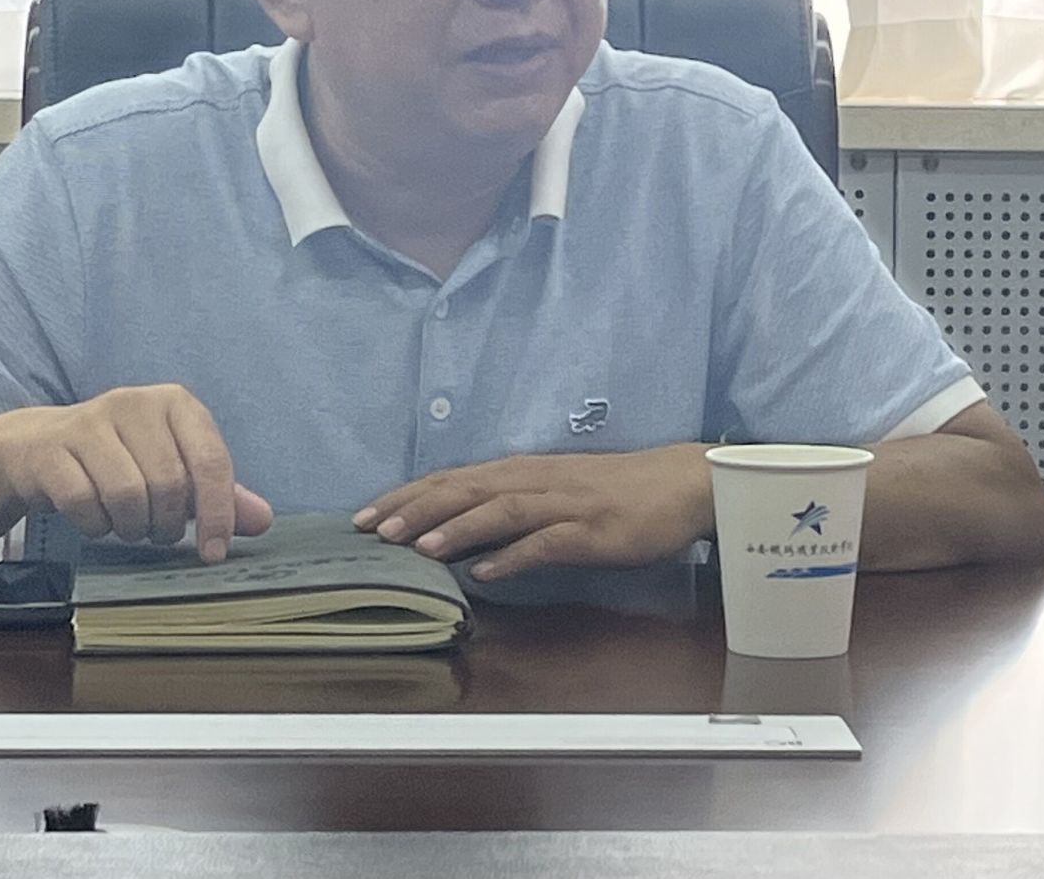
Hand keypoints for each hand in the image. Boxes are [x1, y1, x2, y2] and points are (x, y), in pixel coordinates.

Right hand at [0, 385, 272, 562]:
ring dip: (130, 528)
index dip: (218, 513)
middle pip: (169, 483)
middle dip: (166, 524)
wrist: (37, 447)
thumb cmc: (120, 460)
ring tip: (127, 525)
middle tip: (156, 531)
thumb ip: (218, 494)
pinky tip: (93, 518)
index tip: (214, 552)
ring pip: (127, 494)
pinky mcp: (51, 449)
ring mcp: (88, 422)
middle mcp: (134, 402)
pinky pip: (83, 502)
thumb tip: (263, 519)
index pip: (210, 460)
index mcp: (174, 404)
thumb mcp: (173, 470)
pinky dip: (94, 525)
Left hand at [353, 445, 712, 579]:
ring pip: (499, 510)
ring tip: (417, 546)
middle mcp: (534, 481)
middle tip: (370, 529)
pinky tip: (488, 572)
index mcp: (521, 472)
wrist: (679, 484)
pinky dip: (514, 556)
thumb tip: (459, 535)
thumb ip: (508, 509)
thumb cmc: (613, 491)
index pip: (451, 479)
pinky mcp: (592, 530)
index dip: (406, 496)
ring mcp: (563, 504)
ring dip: (456, 528)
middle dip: (415, 508)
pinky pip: (547, 543)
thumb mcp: (552, 493)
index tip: (364, 514)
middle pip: (464, 489)